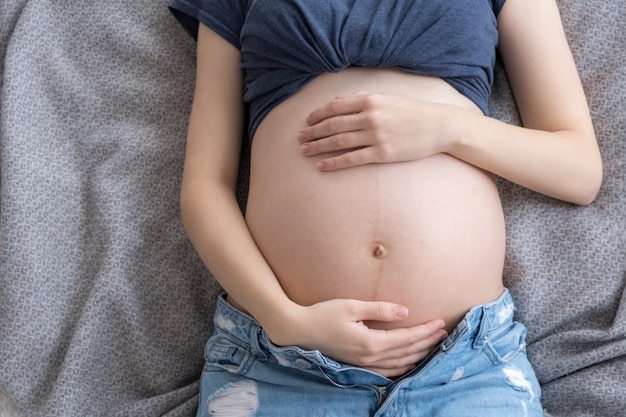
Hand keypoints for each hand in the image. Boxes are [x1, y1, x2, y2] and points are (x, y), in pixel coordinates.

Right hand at [267, 298, 447, 377]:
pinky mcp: (357, 365)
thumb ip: (380, 309)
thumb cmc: (323, 313)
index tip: (440, 323)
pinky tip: (409, 362)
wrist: (299, 330)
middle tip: (444, 333)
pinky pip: (387, 371)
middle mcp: (370, 357)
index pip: (406, 338)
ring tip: (432, 346)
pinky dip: (403, 367)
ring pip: (400, 364)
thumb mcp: (351, 306)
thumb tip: (405, 312)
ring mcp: (363, 364)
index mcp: (370, 342)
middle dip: (427, 342)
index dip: (425, 331)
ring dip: (419, 355)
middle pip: (407, 352)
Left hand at [297, 92, 451, 170]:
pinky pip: (352, 159)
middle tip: (298, 139)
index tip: (306, 122)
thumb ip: (361, 98)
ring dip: (318, 147)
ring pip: (338, 142)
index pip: (335, 107)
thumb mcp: (387, 97)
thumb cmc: (412, 111)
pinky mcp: (382, 153)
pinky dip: (334, 163)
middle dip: (312, 132)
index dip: (317, 115)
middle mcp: (370, 116)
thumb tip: (336, 102)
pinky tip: (322, 166)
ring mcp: (376, 136)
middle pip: (332, 125)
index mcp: (370, 99)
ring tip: (304, 152)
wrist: (439, 126)